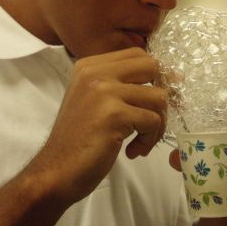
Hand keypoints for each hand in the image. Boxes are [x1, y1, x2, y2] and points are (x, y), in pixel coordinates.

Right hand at [30, 47, 166, 205]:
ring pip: (158, 97)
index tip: (153, 102)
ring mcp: (104, 91)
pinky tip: (132, 151)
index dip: (155, 76)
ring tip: (140, 141)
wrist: (56, 171)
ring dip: (156, 124)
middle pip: (152, 67)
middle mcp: (95, 72)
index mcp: (89, 66)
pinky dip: (148, 140)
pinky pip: (153, 121)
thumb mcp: (94, 100)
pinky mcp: (114, 114)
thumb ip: (120, 84)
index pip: (138, 54)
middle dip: (159, 96)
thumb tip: (170, 77)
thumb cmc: (78, 140)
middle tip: (151, 120)